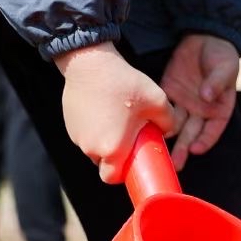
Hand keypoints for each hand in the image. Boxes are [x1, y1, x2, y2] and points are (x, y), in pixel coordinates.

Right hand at [54, 41, 174, 183]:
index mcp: (113, 149)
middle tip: (130, 138)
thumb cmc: (124, 83)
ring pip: (94, 148)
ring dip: (105, 141)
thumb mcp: (157, 102)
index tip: (133, 162)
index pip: (113, 177)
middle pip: (104, 163)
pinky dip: (95, 130)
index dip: (123, 175)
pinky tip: (105, 112)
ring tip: (118, 121)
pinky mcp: (69, 124)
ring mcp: (77, 136)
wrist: (90, 63)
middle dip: (117, 156)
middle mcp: (91, 147)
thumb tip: (170, 131)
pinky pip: (85, 135)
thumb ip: (169, 121)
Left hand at [160, 33, 239, 169]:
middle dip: (183, 149)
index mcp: (219, 109)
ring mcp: (185, 104)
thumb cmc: (221, 55)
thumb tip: (206, 96)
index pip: (213, 130)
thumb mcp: (225, 67)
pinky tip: (145, 128)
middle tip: (174, 164)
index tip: (195, 149)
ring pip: (175, 126)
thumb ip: (217, 82)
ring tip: (156, 151)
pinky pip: (162, 108)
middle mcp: (202, 111)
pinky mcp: (169, 93)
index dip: (205, 140)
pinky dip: (154, 118)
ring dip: (167, 138)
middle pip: (192, 134)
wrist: (205, 37)